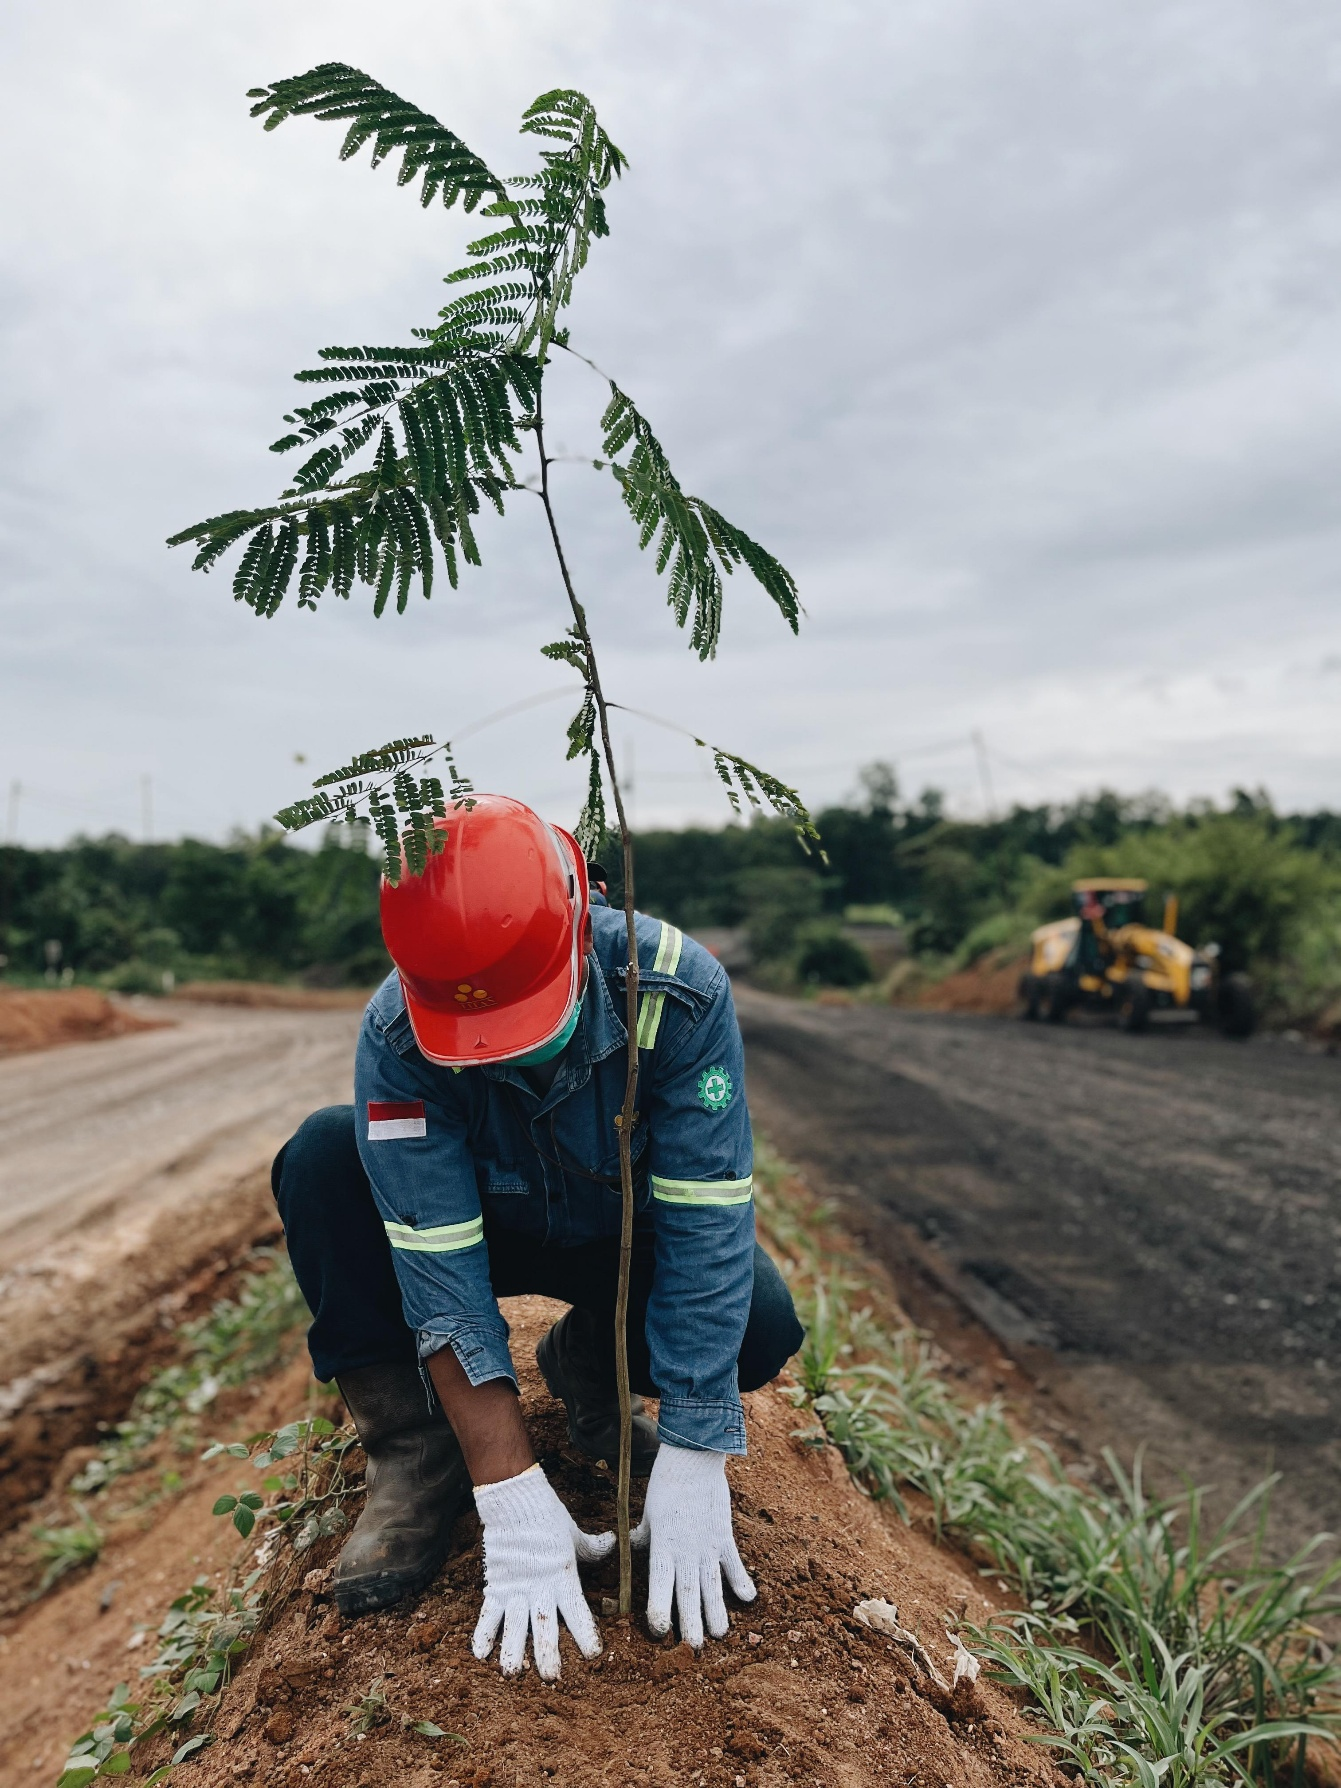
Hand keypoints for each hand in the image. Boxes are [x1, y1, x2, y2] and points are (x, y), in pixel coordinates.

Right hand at [471, 1465, 613, 1679]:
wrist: (515, 1501)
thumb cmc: (548, 1517)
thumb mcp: (574, 1534)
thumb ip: (593, 1547)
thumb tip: (613, 1543)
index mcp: (562, 1577)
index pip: (576, 1610)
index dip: (585, 1632)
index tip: (593, 1654)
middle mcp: (539, 1588)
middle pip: (543, 1626)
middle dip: (547, 1653)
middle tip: (551, 1679)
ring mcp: (515, 1589)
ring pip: (513, 1626)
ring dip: (511, 1651)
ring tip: (511, 1674)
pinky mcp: (495, 1585)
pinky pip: (487, 1614)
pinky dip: (483, 1634)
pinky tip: (480, 1656)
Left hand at [631, 1445, 754, 1647]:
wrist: (692, 1459)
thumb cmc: (665, 1485)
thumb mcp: (648, 1514)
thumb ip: (643, 1537)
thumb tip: (629, 1548)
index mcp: (662, 1547)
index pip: (660, 1586)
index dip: (660, 1610)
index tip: (660, 1632)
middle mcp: (685, 1551)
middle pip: (688, 1594)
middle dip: (691, 1623)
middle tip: (694, 1648)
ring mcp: (707, 1545)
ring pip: (712, 1586)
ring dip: (716, 1611)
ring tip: (719, 1635)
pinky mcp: (724, 1536)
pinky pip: (734, 1563)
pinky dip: (742, 1581)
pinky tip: (749, 1600)